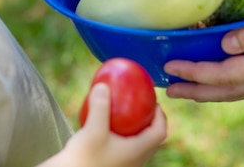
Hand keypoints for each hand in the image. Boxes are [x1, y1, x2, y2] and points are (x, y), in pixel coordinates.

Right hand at [40, 83, 166, 166]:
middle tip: (142, 106)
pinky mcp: (114, 166)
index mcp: (137, 152)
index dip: (161, 116)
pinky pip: (126, 150)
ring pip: (139, 146)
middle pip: (151, 139)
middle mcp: (135, 161)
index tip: (154, 102)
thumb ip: (100, 107)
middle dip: (150, 121)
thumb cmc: (82, 160)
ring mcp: (125, 166)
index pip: (160, 132)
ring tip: (126, 115)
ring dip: (137, 129)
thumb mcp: (92, 131)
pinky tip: (109, 128)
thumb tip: (103, 85)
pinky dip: (124, 136)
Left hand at [164, 0, 243, 101]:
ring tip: (193, 85)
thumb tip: (225, 46)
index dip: (197, 74)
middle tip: (172, 89)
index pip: (228, 75)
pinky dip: (235, 75)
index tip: (170, 69)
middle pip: (233, 89)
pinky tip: (227, 68)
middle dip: (200, 90)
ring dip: (215, 86)